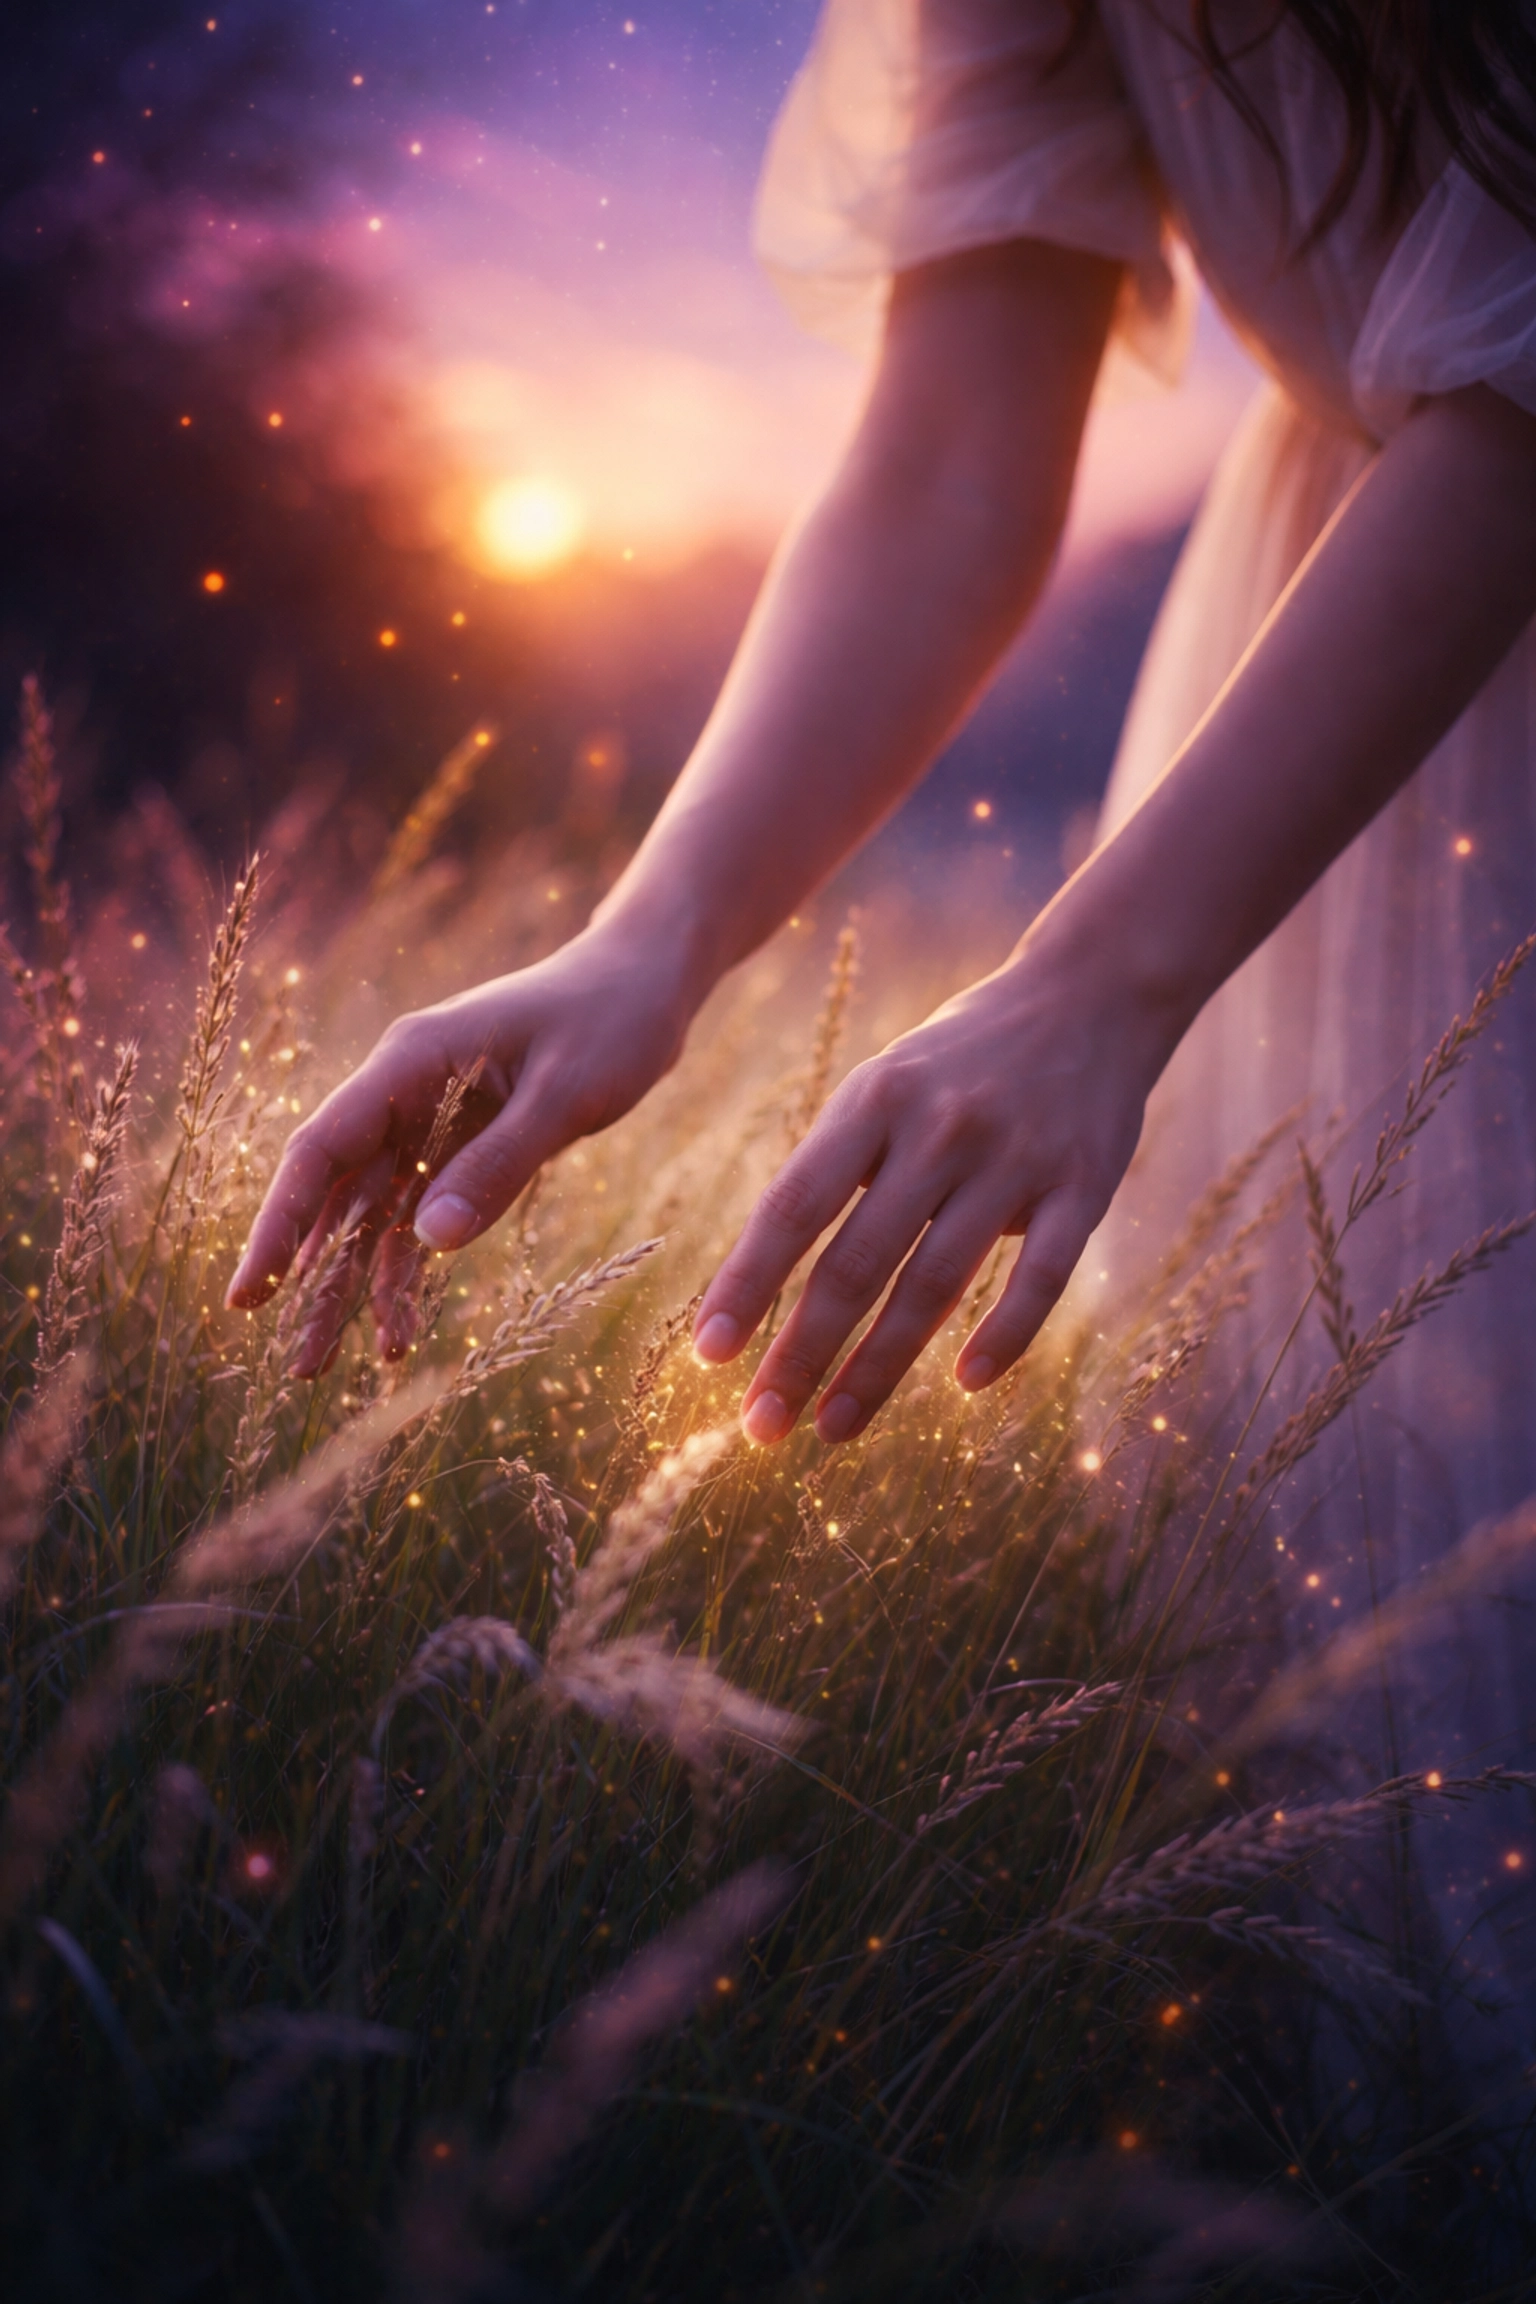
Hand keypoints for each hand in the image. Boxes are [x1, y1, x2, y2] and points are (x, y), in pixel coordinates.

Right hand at [226, 925, 693, 1374]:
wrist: (645, 983)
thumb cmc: (610, 1022)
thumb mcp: (565, 1094)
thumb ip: (500, 1163)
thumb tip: (430, 1241)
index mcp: (412, 1062)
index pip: (322, 1148)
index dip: (281, 1223)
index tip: (250, 1292)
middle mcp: (406, 1092)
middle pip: (337, 1193)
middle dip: (310, 1277)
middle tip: (295, 1363)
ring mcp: (432, 1120)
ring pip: (373, 1214)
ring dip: (352, 1286)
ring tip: (324, 1367)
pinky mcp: (464, 1144)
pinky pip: (421, 1215)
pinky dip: (409, 1269)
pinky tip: (400, 1330)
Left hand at [691, 939, 1177, 1444]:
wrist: (1089, 992)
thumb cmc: (958, 1058)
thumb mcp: (881, 1086)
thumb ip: (836, 1170)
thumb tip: (765, 1279)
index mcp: (872, 1100)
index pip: (793, 1206)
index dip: (749, 1283)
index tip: (710, 1355)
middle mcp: (938, 1130)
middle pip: (857, 1263)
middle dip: (803, 1353)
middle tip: (762, 1426)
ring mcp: (1014, 1159)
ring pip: (935, 1284)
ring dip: (878, 1367)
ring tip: (833, 1427)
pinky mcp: (1083, 1187)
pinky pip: (1041, 1277)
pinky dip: (1003, 1334)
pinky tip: (965, 1383)